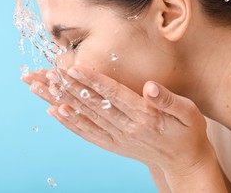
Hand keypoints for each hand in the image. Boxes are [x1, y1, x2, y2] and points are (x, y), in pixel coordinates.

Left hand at [22, 66, 213, 175]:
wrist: (183, 162)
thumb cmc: (187, 133)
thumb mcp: (189, 113)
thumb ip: (169, 100)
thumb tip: (149, 86)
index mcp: (144, 116)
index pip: (112, 95)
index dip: (92, 81)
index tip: (73, 68)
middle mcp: (126, 128)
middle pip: (92, 104)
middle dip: (68, 87)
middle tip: (48, 73)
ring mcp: (116, 138)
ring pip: (84, 117)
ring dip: (62, 102)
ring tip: (42, 88)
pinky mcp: (111, 144)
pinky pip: (86, 133)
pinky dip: (69, 122)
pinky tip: (54, 112)